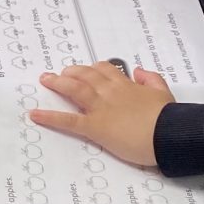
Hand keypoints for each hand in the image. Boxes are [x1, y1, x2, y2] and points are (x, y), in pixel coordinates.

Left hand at [27, 63, 172, 168]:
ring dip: (57, 83)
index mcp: (126, 85)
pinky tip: (36, 115)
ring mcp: (100, 108)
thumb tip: (139, 70)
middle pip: (85, 75)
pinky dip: (50, 117)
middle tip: (60, 73)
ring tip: (45, 80)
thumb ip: (151, 78)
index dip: (92, 68)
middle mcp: (110, 92)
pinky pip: (69, 120)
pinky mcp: (95, 127)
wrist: (167, 135)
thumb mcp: (164, 92)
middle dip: (70, 72)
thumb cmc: (168, 118)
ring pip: (74, 89)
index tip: (85, 69)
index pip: (105, 69)